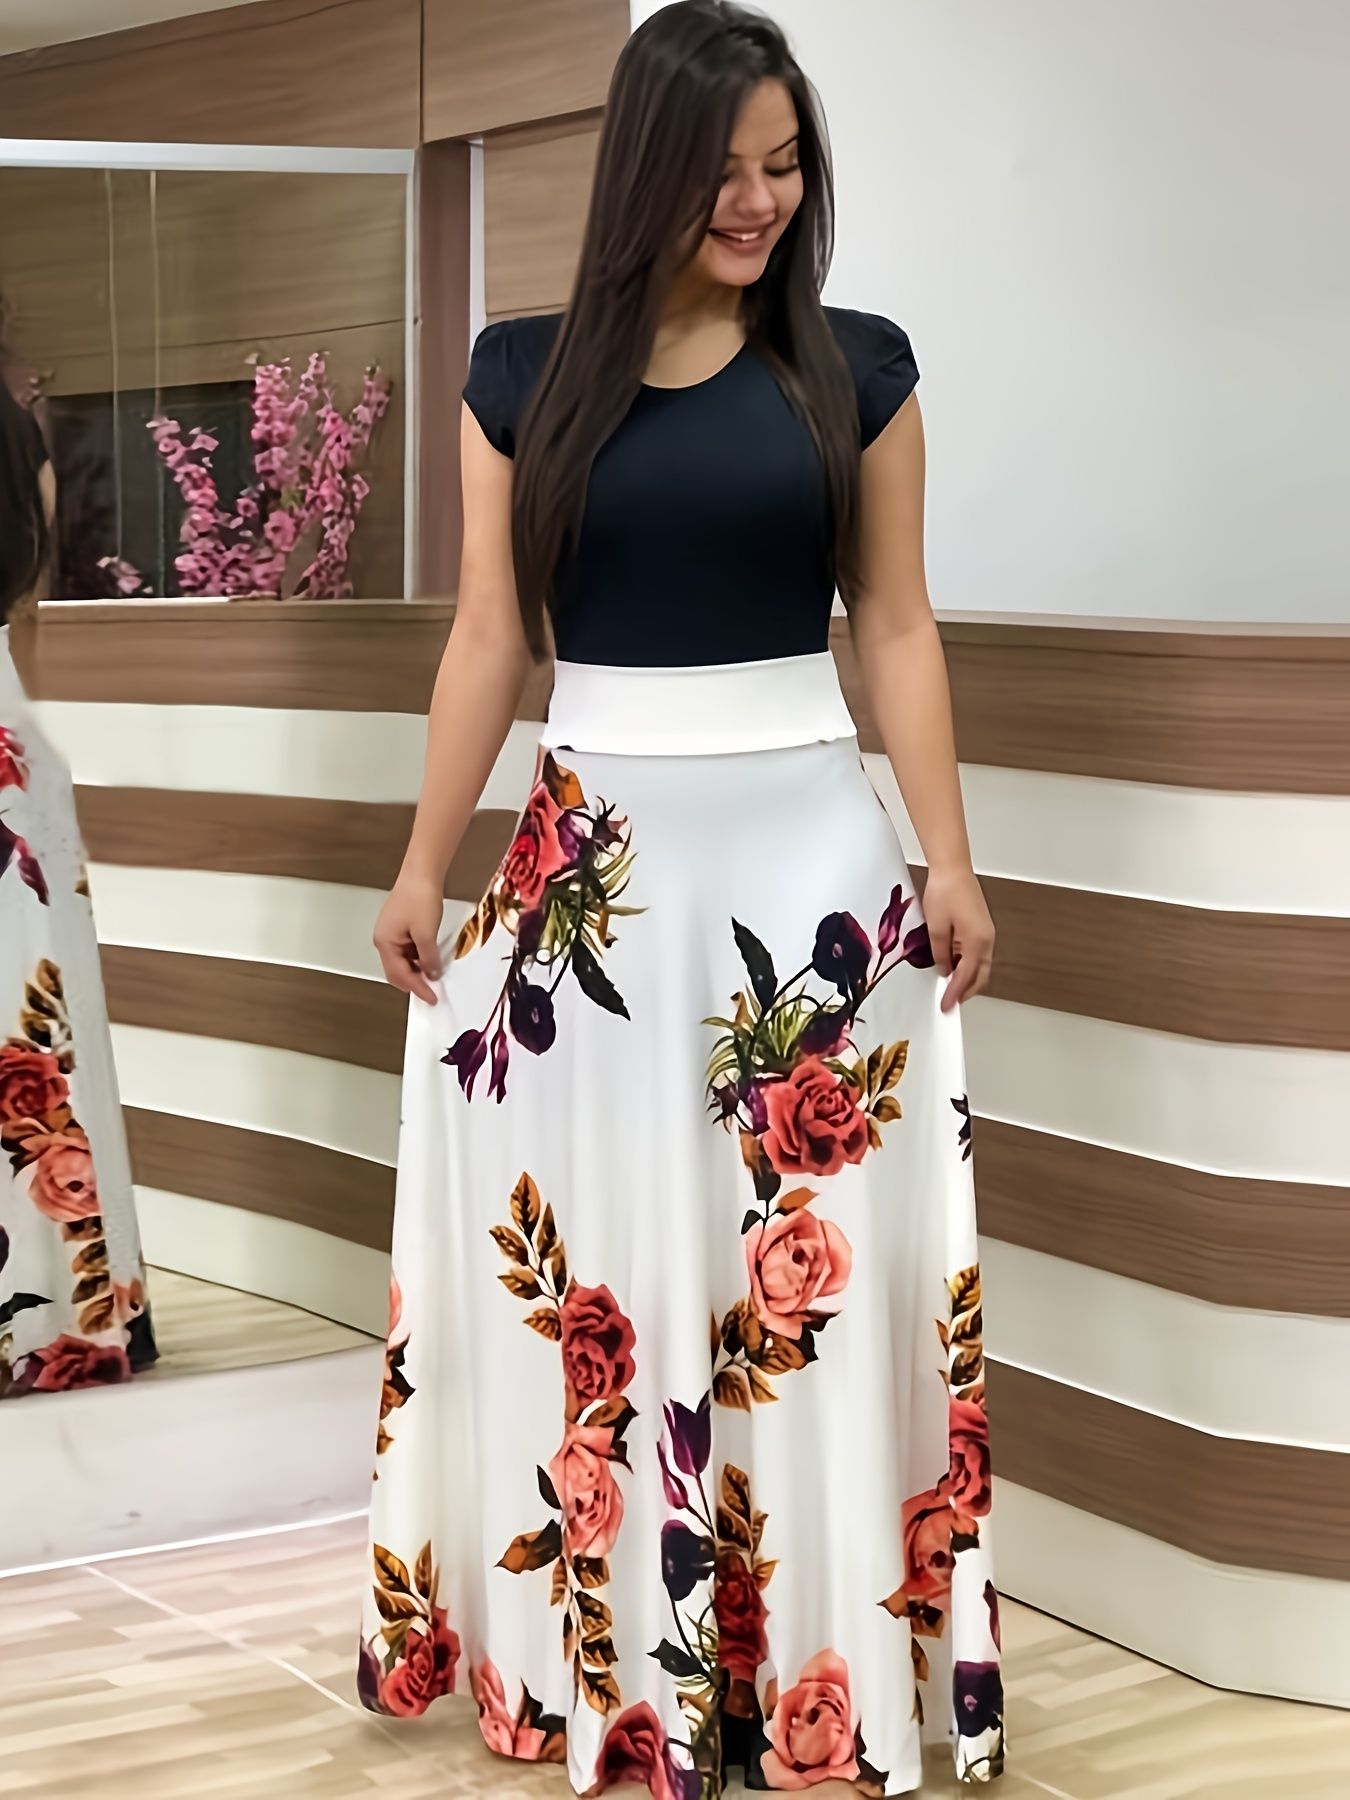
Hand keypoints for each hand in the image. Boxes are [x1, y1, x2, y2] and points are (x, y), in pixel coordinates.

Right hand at [373, 876, 444, 1005]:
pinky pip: (408, 950)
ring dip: (417, 970)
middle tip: (431, 992)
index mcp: (385, 942)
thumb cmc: (419, 896)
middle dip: (413, 983)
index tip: (431, 998)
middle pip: (397, 971)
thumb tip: (431, 974)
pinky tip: (430, 960)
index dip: (417, 988)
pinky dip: (418, 958)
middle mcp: (384, 939)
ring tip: (434, 976)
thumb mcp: (426, 933)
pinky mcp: (400, 927)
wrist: (421, 873)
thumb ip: (429, 958)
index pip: (400, 974)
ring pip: (403, 961)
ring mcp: (391, 933)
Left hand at [922, 865, 994, 1011]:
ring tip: (949, 989)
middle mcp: (987, 940)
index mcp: (977, 942)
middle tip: (950, 1002)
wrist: (952, 868)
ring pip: (980, 966)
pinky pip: (977, 953)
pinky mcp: (981, 927)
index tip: (946, 1006)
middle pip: (980, 975)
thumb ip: (940, 953)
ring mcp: (986, 933)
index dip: (955, 993)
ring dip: (967, 979)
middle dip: (966, 991)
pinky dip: (967, 965)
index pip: (966, 977)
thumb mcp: (936, 928)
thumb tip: (944, 969)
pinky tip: (953, 967)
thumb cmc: (945, 892)